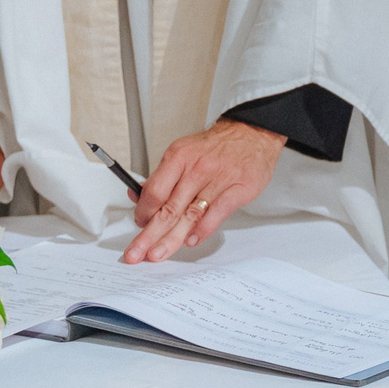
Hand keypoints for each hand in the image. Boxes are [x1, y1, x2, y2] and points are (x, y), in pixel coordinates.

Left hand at [122, 120, 286, 262]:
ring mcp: (219, 178)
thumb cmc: (216, 147)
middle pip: (168, 208)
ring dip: (172, 238)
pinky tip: (192, 240)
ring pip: (190, 215)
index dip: (143, 213)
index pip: (154, 191)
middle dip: (149, 235)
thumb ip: (163, 177)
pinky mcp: (239, 188)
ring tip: (159, 253)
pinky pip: (218, 213)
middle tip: (137, 253)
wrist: (251, 134)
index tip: (139, 225)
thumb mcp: (183, 152)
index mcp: (179, 157)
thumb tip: (139, 197)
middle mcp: (197, 167)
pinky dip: (203, 229)